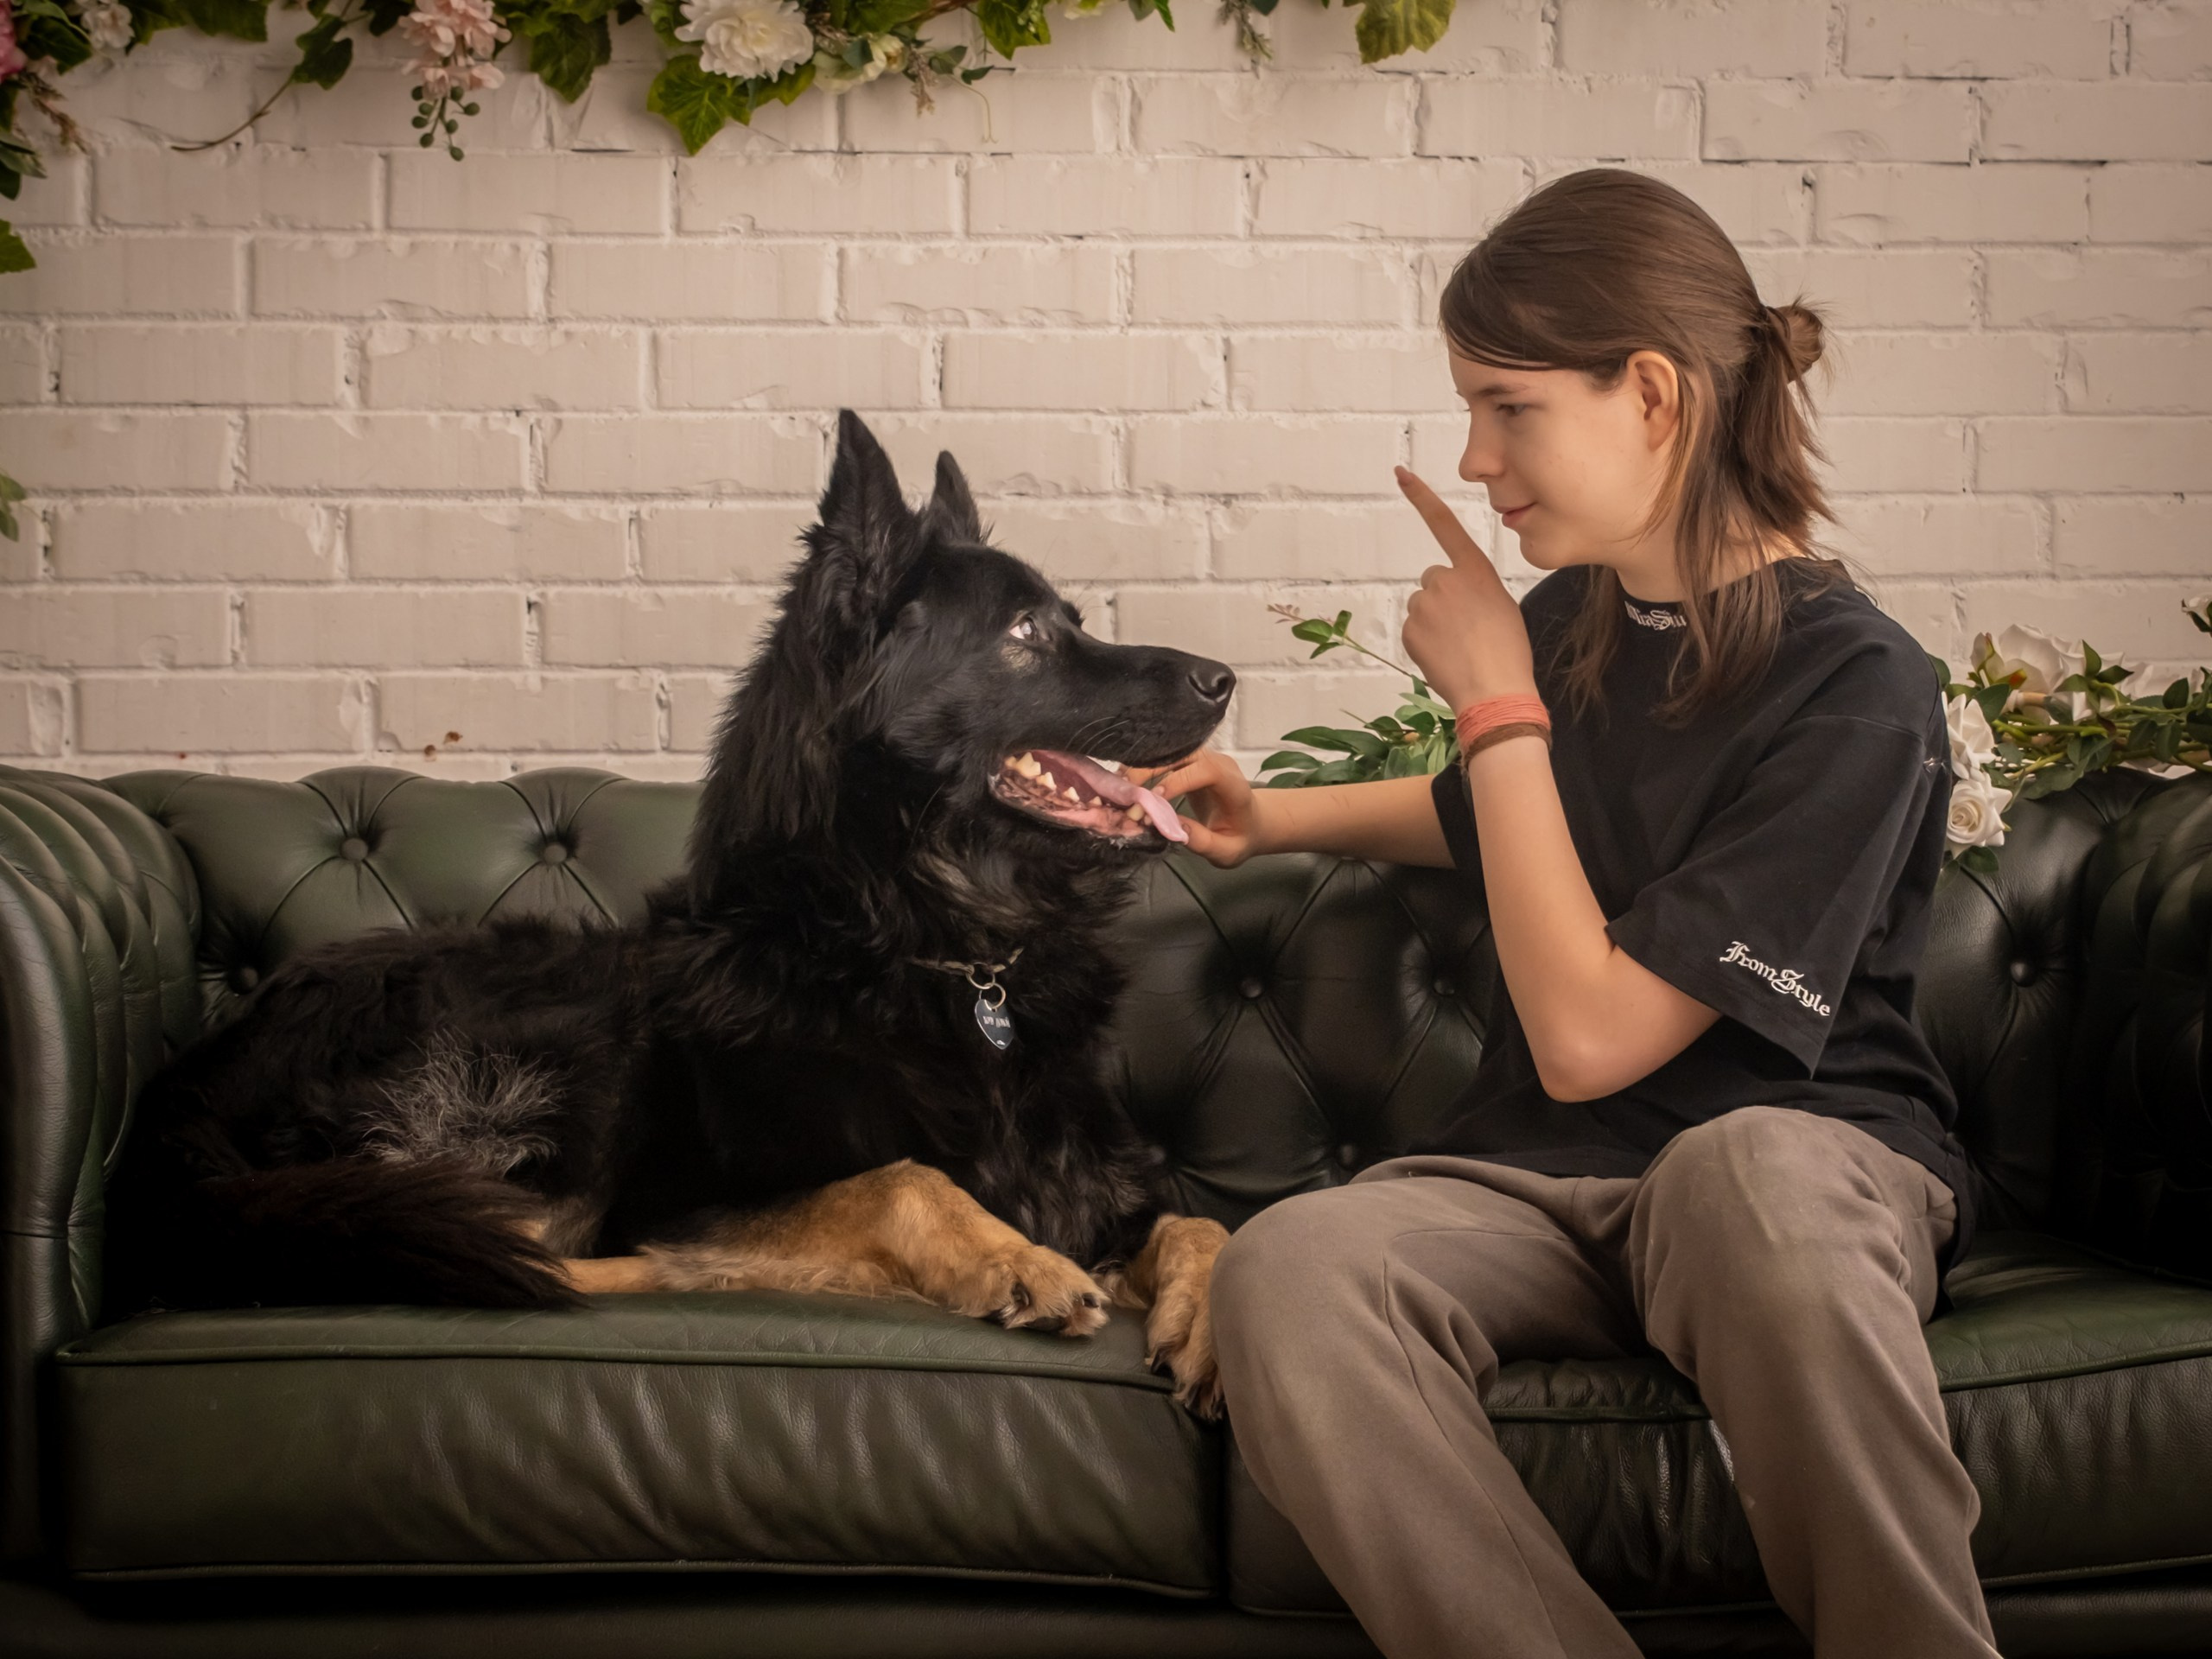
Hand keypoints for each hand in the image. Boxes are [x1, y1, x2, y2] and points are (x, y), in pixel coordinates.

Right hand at [1127, 749, 1269, 867]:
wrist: (1251, 822)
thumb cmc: (1240, 837)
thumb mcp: (1227, 851)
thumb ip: (1202, 841)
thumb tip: (1172, 829)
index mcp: (1233, 785)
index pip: (1205, 770)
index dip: (1178, 780)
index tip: (1154, 800)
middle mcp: (1218, 763)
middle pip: (1181, 754)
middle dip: (1150, 769)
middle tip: (1124, 791)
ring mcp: (1203, 759)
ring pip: (1168, 751)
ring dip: (1141, 766)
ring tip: (1118, 786)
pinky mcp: (1189, 761)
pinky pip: (1164, 757)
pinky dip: (1144, 767)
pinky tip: (1127, 782)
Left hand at [1395, 466, 1537, 710]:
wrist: (1495, 691)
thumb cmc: (1508, 653)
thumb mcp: (1502, 606)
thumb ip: (1475, 589)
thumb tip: (1456, 598)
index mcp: (1476, 570)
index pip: (1444, 524)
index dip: (1421, 498)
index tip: (1399, 474)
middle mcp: (1445, 579)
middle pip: (1433, 579)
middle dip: (1443, 600)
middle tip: (1466, 629)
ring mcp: (1424, 603)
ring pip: (1423, 607)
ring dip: (1434, 623)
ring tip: (1459, 646)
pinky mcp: (1409, 628)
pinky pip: (1413, 630)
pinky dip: (1424, 643)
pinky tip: (1445, 657)